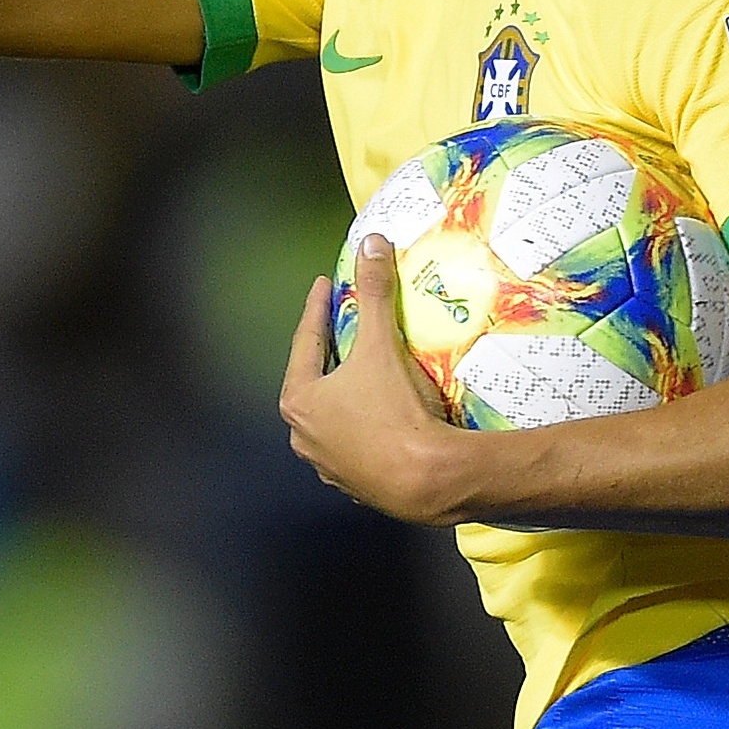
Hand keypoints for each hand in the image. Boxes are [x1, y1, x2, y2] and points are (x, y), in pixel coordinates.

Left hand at [279, 236, 468, 525]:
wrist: (429, 480)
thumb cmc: (396, 409)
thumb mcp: (382, 344)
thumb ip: (375, 293)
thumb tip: (371, 243)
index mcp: (299, 400)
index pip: (306, 342)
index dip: (317, 310)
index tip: (324, 287)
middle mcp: (303, 436)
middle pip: (314, 381)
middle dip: (330, 353)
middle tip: (345, 327)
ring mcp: (328, 465)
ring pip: (334, 417)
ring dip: (346, 395)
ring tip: (365, 372)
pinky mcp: (357, 486)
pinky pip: (356, 445)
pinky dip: (364, 426)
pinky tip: (382, 417)